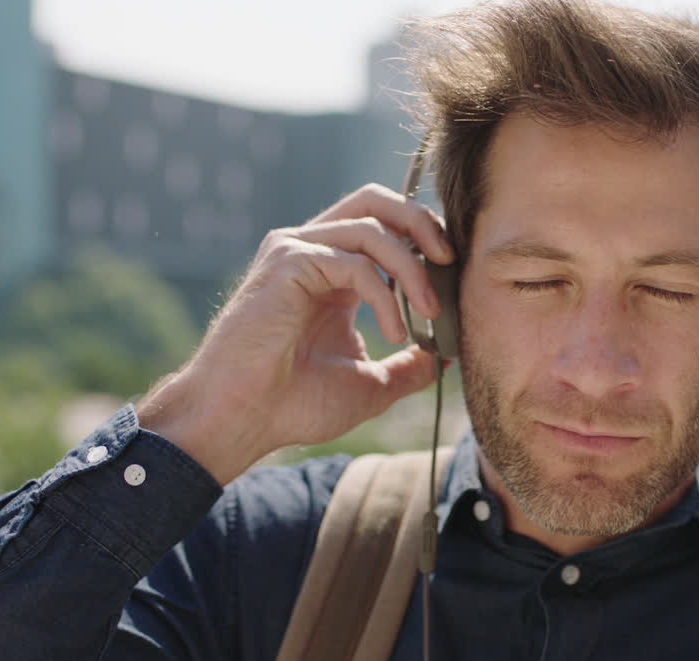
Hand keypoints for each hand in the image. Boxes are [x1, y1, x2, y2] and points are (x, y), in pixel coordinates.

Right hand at [137, 184, 453, 484]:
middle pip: (376, 202)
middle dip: (423, 223)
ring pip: (371, 227)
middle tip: (451, 260)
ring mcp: (297, 251)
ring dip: (412, 269)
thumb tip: (450, 355)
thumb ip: (410, 365)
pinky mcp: (287, 261)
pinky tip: (392, 333)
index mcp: (333, 271)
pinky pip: (353, 260)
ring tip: (430, 313)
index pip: (385, 227)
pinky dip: (384, 294)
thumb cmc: (294, 404)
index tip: (456, 276)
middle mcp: (313, 250)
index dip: (425, 240)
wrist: (243, 420)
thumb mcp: (372, 384)